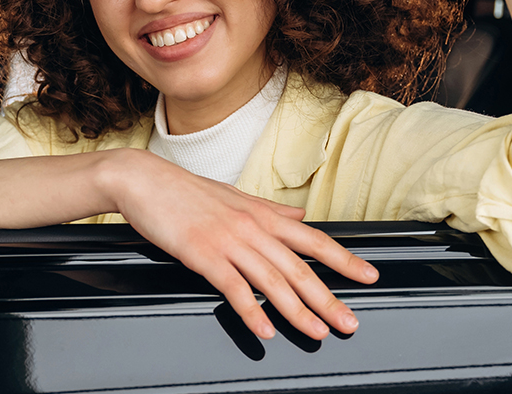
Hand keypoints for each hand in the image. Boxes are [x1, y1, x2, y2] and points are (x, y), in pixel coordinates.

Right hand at [108, 149, 377, 339]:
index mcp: (261, 214)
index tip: (369, 275)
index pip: (312, 239)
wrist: (143, 179)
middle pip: (299, 267)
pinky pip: (234, 287)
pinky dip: (251, 312)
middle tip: (349, 322)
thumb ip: (269, 210)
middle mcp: (251, 227)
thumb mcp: (234, 196)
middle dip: (328, 298)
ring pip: (273, 281)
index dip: (344, 259)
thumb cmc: (184, 190)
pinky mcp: (203, 254)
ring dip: (298, 311)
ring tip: (317, 332)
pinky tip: (265, 331)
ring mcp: (228, 241)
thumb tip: (299, 216)